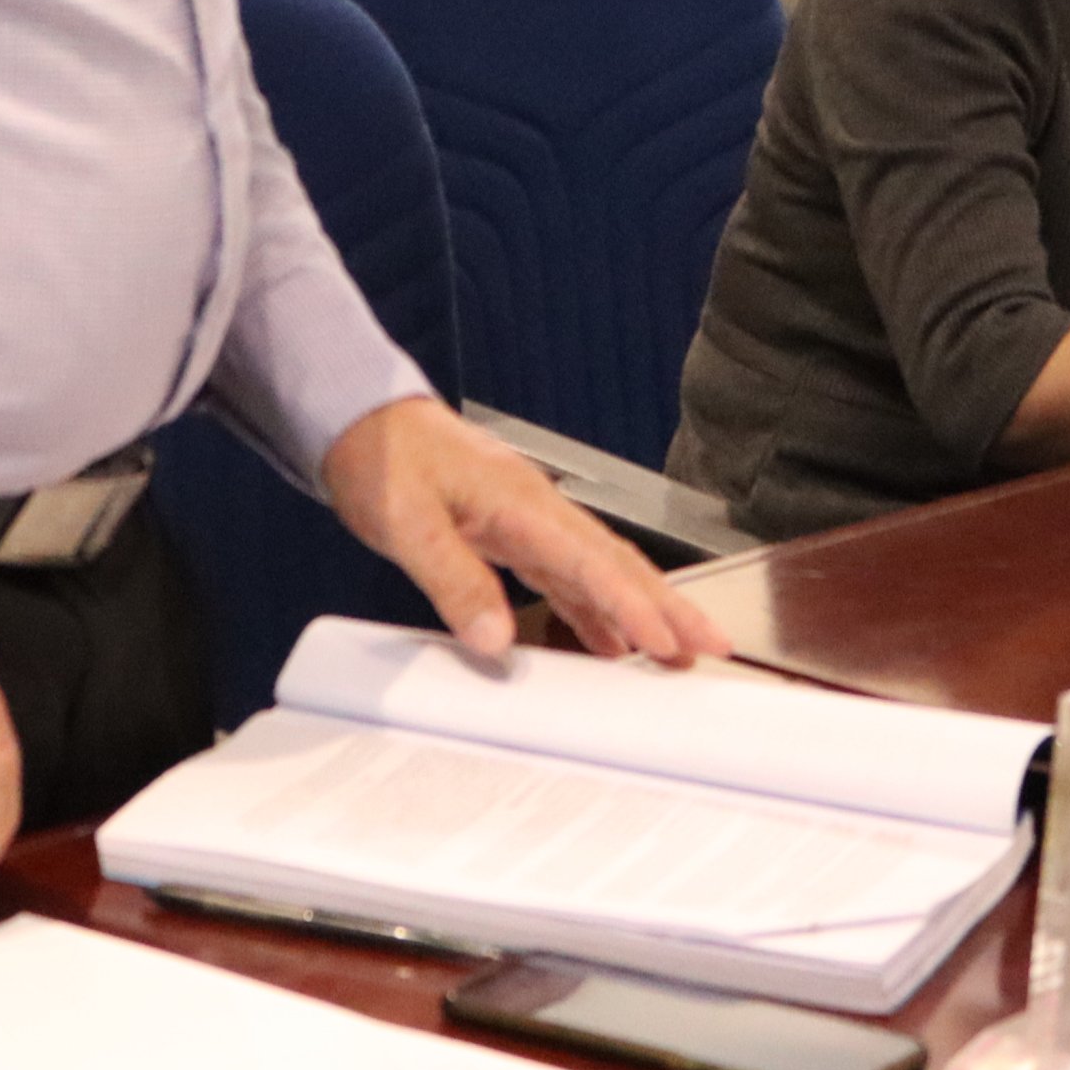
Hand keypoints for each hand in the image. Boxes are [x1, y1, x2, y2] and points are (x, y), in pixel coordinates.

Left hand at [323, 397, 728, 668]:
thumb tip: (494, 638)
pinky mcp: (511, 530)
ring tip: (676, 652)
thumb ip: (454, 579)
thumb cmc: (381, 459)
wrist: (357, 418)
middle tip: (712, 645)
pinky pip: (567, 574)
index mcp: (520, 503)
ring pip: (600, 569)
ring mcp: (528, 518)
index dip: (632, 605)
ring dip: (641, 609)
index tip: (667, 641)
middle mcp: (536, 509)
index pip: (591, 561)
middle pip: (617, 562)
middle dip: (669, 605)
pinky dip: (594, 607)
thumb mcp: (406, 522)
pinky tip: (606, 639)